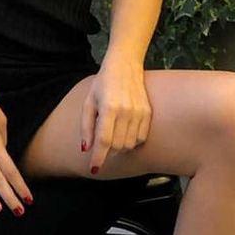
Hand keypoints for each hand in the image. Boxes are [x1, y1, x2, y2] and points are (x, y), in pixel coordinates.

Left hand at [80, 54, 150, 174]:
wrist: (125, 65)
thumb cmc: (103, 83)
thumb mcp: (88, 102)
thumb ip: (86, 127)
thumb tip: (86, 149)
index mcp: (108, 108)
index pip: (104, 141)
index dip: (99, 157)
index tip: (94, 169)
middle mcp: (126, 112)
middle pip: (117, 146)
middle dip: (108, 151)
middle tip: (102, 145)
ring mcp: (139, 112)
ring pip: (130, 144)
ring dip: (120, 147)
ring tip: (113, 136)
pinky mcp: (148, 113)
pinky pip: (141, 138)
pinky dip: (132, 141)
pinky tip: (125, 132)